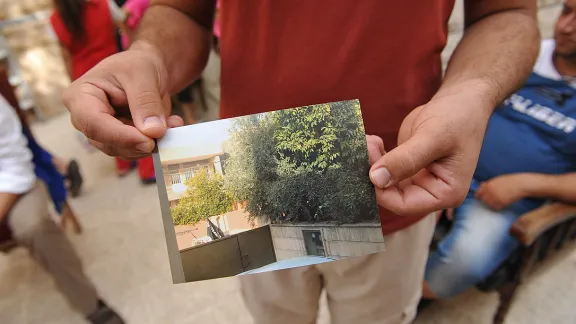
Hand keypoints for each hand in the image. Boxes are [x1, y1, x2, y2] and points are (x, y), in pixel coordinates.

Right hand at [63, 42, 183, 158]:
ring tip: (171, 124)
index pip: (93, 123)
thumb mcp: (143, 75)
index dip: (120, 136)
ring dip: (151, 142)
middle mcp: (86, 118)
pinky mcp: (121, 140)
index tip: (148, 141)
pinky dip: (156, 141)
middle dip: (138, 142)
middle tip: (165, 133)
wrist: (148, 68)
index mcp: (80, 96)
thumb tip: (152, 131)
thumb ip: (146, 102)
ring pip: (124, 150)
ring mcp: (103, 131)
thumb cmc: (138, 64)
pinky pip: (137, 149)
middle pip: (107, 142)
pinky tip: (170, 126)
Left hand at [368, 93, 490, 215]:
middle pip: (392, 194)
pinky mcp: (408, 166)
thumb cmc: (457, 118)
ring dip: (372, 164)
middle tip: (364, 149)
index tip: (367, 170)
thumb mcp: (432, 137)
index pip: (405, 205)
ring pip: (386, 182)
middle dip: (374, 174)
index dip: (382, 192)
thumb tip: (376, 179)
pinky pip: (386, 168)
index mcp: (446, 193)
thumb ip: (406, 160)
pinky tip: (373, 141)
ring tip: (368, 141)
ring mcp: (418, 179)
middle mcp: (432, 191)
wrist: (462, 100)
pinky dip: (376, 157)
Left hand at [475, 174, 532, 209]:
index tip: (479, 199)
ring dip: (493, 205)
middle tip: (492, 201)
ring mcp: (495, 197)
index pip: (478, 193)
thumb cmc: (511, 181)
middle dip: (487, 201)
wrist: (521, 184)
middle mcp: (490, 191)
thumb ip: (489, 184)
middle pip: (484, 200)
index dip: (478, 197)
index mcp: (488, 184)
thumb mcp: (497, 180)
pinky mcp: (501, 202)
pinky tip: (504, 204)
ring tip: (500, 202)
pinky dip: (499, 207)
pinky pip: (497, 208)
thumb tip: (481, 186)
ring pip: (490, 205)